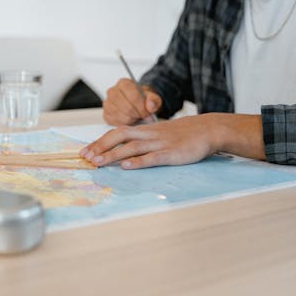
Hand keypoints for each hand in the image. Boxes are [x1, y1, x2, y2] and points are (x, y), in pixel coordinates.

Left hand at [80, 113, 265, 168]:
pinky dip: (138, 162)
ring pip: (132, 147)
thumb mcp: (161, 133)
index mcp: (145, 129)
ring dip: (113, 155)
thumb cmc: (184, 134)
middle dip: (100, 146)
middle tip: (86, 157)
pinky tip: (126, 166)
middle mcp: (149, 134)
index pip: (117, 132)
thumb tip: (126, 150)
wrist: (209, 129)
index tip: (86, 150)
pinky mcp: (171, 153)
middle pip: (119, 136)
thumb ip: (145, 139)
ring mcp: (159, 143)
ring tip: (98, 162)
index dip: (100, 141)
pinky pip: (152, 157)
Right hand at [103, 78, 162, 125]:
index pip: (133, 95)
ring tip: (137, 118)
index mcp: (124, 83)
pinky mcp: (106, 115)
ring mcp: (107, 103)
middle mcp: (112, 91)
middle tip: (143, 117)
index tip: (147, 113)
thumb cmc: (143, 100)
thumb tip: (150, 106)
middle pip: (126, 107)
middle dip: (137, 114)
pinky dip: (125, 124)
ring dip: (132, 120)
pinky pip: (115, 123)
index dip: (142, 106)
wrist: (137, 105)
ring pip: (121, 116)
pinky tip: (130, 121)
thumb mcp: (152, 98)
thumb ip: (154, 100)